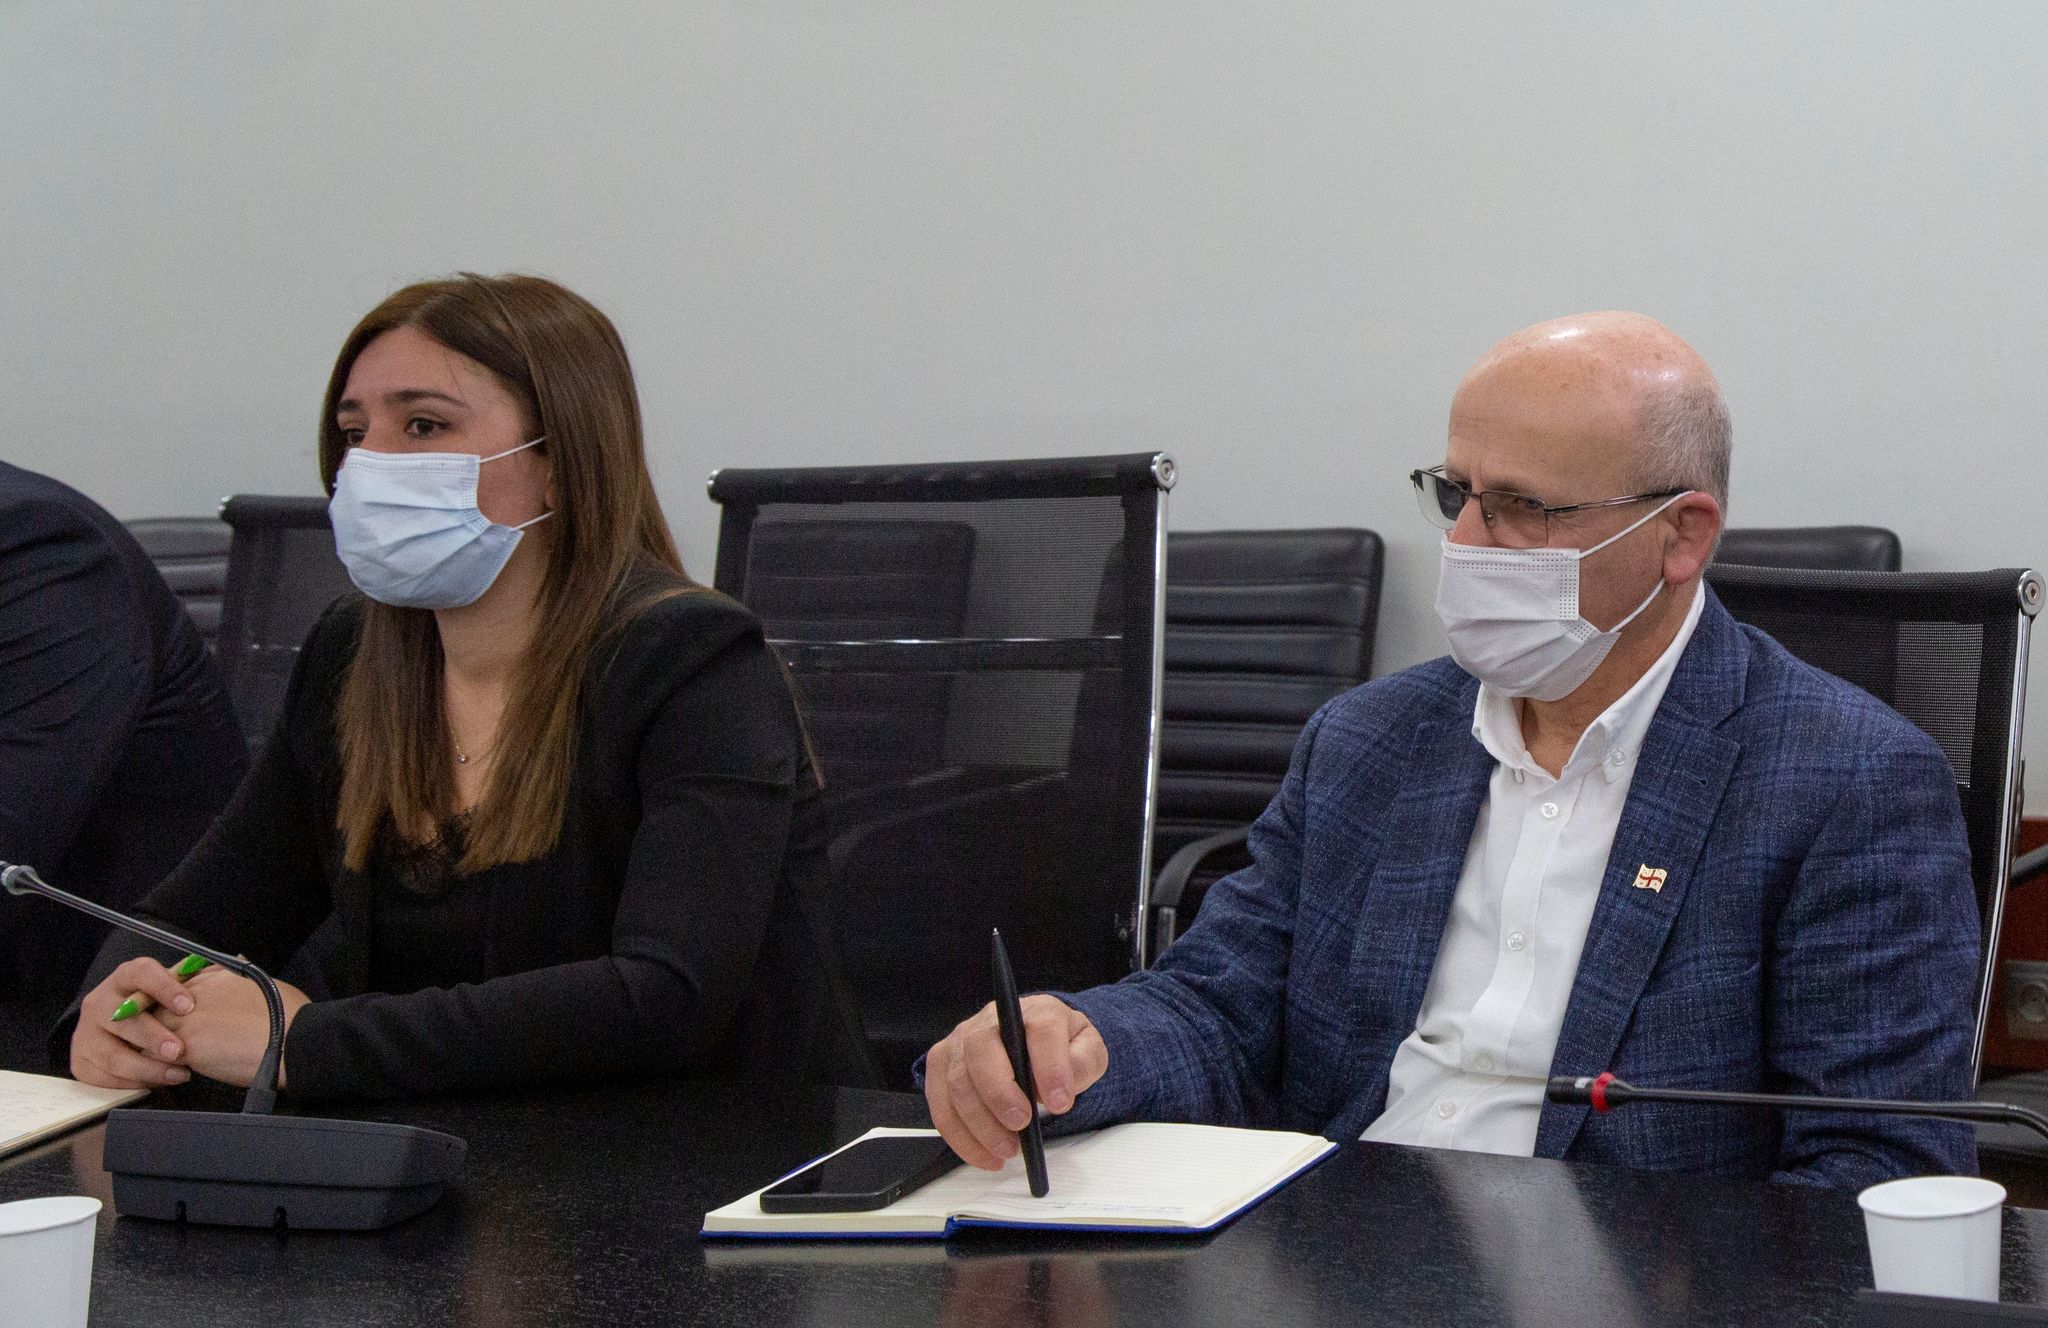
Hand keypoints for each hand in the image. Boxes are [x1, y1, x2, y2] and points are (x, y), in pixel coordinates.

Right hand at [71, 957, 198, 1088]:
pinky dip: (132, 1082)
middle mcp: (100, 1002)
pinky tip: (156, 1081)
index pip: (141, 973)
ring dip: (147, 1067)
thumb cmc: (156, 1006)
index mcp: (126, 977)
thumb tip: (223, 970)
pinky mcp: (81, 1060)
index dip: (164, 988)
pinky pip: (103, 1076)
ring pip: (112, 1054)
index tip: (188, 1005)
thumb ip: (190, 983)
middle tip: (179, 1050)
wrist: (118, 1025)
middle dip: (153, 1037)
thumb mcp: (170, 990)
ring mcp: (87, 1032)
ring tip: (178, 1073)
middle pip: (122, 1019)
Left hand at [156, 968, 310, 1089]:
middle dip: (153, 1025)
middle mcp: (195, 993)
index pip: (172, 985)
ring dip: (153, 1048)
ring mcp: (188, 1019)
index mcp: (213, 976)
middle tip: (159, 1043)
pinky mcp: (187, 1045)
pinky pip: (155, 1057)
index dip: (168, 1003)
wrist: (295, 1040)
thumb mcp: (264, 981)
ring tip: (165, 1063)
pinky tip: (173, 1074)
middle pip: (154, 1007)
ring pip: (148, 1032)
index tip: (172, 1016)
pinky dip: (159, 1067)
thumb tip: (239, 960)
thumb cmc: (289, 1015)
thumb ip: (241, 974)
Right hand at [924, 995, 1107, 1170]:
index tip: (1060, 1103)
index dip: (1049, 1067)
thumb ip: (1083, 1063)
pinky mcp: (942, 1065)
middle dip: (1000, 1094)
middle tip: (1021, 1124)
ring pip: (957, 1083)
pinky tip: (984, 1154)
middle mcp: (991, 1020)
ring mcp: (961, 1041)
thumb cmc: (1059, 1048)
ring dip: (981, 1124)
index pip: (1040, 1029)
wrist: (1035, 1043)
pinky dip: (960, 1136)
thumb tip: (1062, 1088)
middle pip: (981, 1050)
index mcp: (1035, 1012)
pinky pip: (941, 1105)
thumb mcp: (1088, 1050)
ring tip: (1008, 1148)